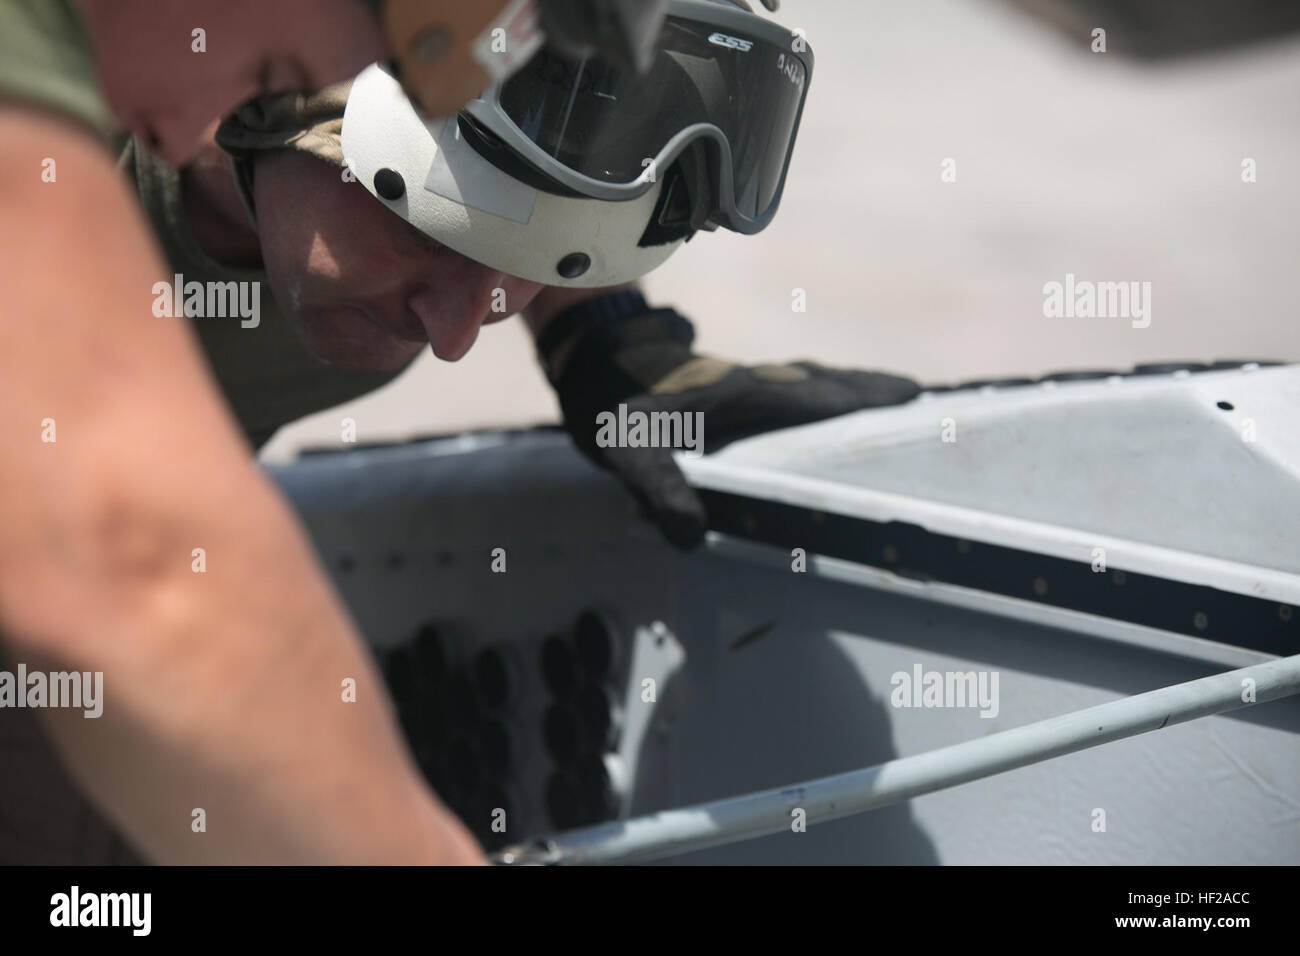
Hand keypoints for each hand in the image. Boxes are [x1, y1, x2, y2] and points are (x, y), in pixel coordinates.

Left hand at [549, 305, 919, 548]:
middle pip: (819, 382)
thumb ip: (661, 490)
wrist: (586, 355)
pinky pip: (781, 385)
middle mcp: (747, 382)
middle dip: (865, 388)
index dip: (859, 397)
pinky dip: (810, 391)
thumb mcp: (629, 452)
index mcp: (739, 394)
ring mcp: (736, 378)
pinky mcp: (721, 382)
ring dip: (841, 387)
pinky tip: (807, 404)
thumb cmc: (611, 401)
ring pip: (801, 380)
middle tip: (911, 391)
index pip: (811, 396)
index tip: (908, 393)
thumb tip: (691, 535)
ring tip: (876, 395)